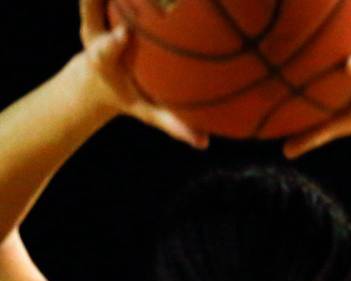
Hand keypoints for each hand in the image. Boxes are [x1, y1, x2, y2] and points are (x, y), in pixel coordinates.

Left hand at [78, 0, 207, 147]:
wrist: (99, 77)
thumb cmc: (130, 95)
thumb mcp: (148, 112)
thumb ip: (172, 124)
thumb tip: (203, 142)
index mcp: (102, 58)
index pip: (104, 47)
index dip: (112, 41)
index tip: (124, 36)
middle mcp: (94, 31)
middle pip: (92, 6)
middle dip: (103, 2)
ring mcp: (94, 14)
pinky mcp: (99, 5)